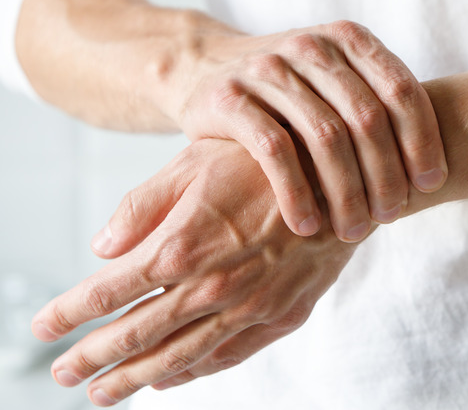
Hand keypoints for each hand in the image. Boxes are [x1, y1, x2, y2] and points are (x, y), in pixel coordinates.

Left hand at [31, 139, 357, 406]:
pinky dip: (195, 372)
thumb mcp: (195, 162)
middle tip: (63, 374)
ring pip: (181, 355)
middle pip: (137, 334)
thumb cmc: (266, 161)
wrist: (345, 175)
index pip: (108, 292)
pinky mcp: (284, 314)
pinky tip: (171, 380)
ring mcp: (251, 306)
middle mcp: (212, 286)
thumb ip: (144, 206)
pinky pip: (229, 355)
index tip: (42, 327)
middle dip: (93, 358)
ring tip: (104, 393)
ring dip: (136, 378)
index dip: (69, 312)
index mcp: (182, 245)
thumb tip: (102, 247)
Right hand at [167, 20, 446, 241]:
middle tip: (390, 217)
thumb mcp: (336, 85)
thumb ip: (379, 109)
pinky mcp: (229, 98)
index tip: (430, 185)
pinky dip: (297, 194)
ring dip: (345, 193)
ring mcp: (268, 69)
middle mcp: (311, 47)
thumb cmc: (291, 94)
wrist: (207, 70)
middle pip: (367, 118)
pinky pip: (274, 152)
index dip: (422, 140)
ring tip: (352, 230)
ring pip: (325, 137)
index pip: (401, 90)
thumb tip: (435, 173)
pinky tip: (307, 226)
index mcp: (348, 40)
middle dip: (385, 176)